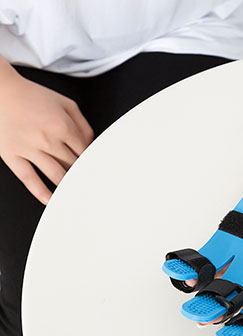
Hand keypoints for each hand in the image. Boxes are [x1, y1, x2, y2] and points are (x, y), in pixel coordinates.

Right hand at [0, 64, 92, 204]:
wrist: (0, 90)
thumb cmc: (32, 96)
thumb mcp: (66, 103)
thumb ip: (83, 125)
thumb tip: (90, 145)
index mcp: (63, 126)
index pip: (85, 153)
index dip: (92, 164)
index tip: (97, 173)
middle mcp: (48, 139)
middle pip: (73, 165)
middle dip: (83, 176)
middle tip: (92, 187)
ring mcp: (29, 148)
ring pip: (56, 175)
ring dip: (68, 186)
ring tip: (77, 195)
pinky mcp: (12, 154)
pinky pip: (28, 178)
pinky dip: (41, 192)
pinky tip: (50, 200)